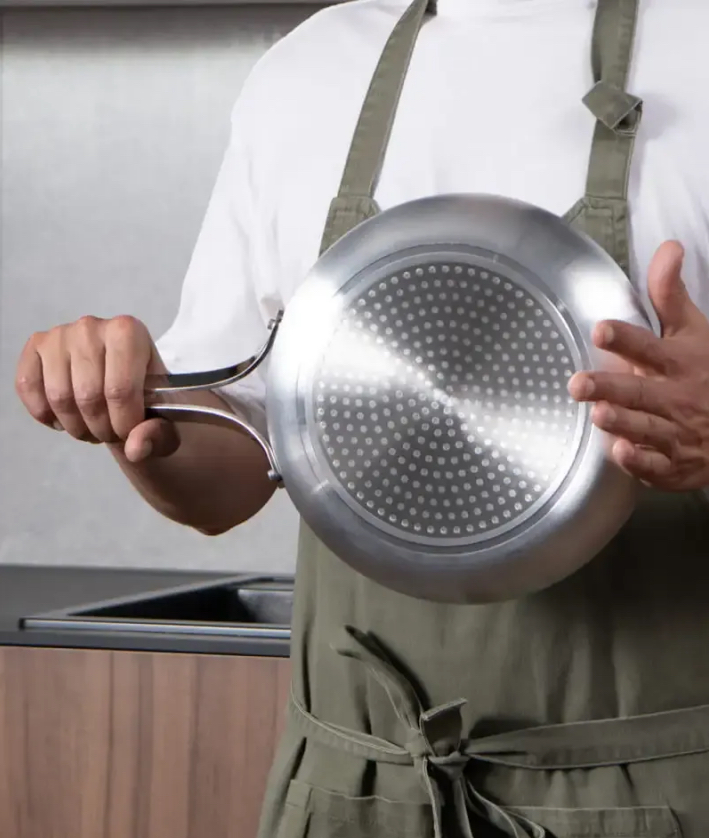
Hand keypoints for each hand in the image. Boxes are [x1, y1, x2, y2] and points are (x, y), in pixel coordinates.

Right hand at [15, 315, 178, 463]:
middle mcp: (92, 326)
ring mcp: (60, 334)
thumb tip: (135, 447)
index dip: (124, 423)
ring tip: (92, 427)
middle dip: (101, 428)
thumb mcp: (166, 424)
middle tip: (111, 432)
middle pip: (88, 396)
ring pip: (59, 397)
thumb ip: (158, 435)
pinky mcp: (36, 347)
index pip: (120, 389)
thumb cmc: (148, 403)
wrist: (128, 391)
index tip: (131, 432)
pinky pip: (28, 386)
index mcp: (130, 332)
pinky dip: (45, 413)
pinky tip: (64, 419)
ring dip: (76, 426)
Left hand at [568, 241, 708, 490]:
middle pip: (639, 391)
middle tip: (577, 384)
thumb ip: (670, 295)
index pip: (649, 347)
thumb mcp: (694, 331)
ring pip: (646, 428)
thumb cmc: (707, 371)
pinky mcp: (672, 464)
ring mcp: (675, 432)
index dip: (626, 338)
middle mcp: (675, 396)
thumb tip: (668, 247)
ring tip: (598, 415)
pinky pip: (656, 466)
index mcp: (678, 361)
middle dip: (610, 387)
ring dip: (622, 422)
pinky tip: (620, 454)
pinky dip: (640, 462)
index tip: (600, 328)